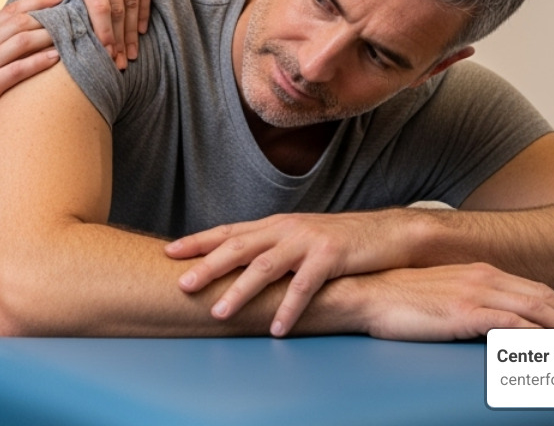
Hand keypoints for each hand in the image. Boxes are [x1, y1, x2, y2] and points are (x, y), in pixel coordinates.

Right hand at [0, 0, 62, 145]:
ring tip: (73, 29)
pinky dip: (38, 62)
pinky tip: (57, 58)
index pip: (10, 10)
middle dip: (49, 9)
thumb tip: (16, 43)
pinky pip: (17, 70)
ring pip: (21, 40)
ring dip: (49, 33)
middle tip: (75, 3)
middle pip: (19, 19)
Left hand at [9, 0, 151, 68]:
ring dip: (132, 31)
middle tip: (118, 66)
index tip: (102, 57)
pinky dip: (144, 10)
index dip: (102, 34)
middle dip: (118, 41)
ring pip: (134, 1)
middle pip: (118, 10)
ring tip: (130, 55)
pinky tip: (140, 29)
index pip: (97, 6)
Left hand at [167, 209, 419, 335]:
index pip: (229, 231)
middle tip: (182, 285)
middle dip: (207, 266)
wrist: (384, 234)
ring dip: (240, 292)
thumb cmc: (338, 241)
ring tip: (219, 313)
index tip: (169, 252)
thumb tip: (235, 264)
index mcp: (274, 224)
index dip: (198, 241)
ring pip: (265, 266)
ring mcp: (307, 241)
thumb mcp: (298, 238)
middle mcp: (286, 229)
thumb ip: (270, 248)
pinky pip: (304, 287)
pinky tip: (276, 329)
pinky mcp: (331, 257)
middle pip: (238, 246)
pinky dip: (288, 309)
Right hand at [336, 264, 553, 340]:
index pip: (535, 290)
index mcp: (480, 272)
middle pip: (546, 298)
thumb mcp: (440, 294)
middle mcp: (484, 277)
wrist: (366, 293)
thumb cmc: (397, 298)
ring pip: (537, 311)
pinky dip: (539, 338)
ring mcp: (476, 293)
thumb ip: (468, 301)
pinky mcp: (465, 312)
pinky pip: (513, 326)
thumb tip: (487, 320)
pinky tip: (553, 350)